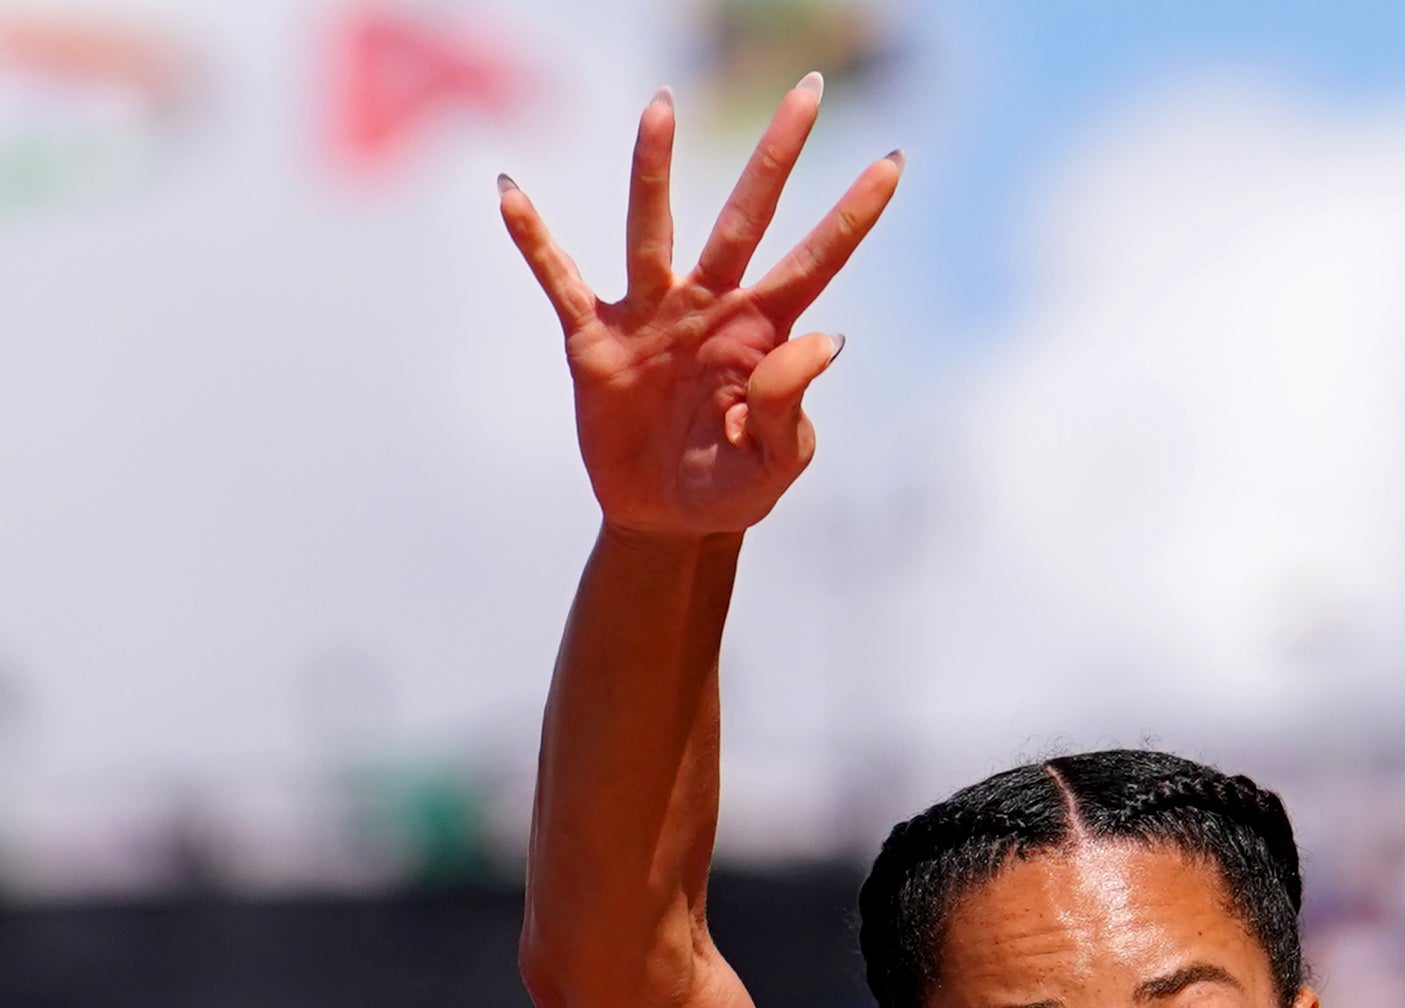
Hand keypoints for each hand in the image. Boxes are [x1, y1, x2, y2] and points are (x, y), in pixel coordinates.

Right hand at [501, 80, 899, 541]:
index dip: (853, 216)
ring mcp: (652, 316)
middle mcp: (711, 306)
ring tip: (659, 107)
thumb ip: (791, 404)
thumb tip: (826, 340)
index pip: (816, 262)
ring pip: (654, 231)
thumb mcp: (773, 462)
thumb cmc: (732, 486)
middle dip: (777, 156)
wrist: (666, 522)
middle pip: (746, 218)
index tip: (894, 163)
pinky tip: (511, 193)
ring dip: (655, 170)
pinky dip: (536, 241)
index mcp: (763, 331)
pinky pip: (562, 281)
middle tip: (810, 89)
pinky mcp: (597, 341)